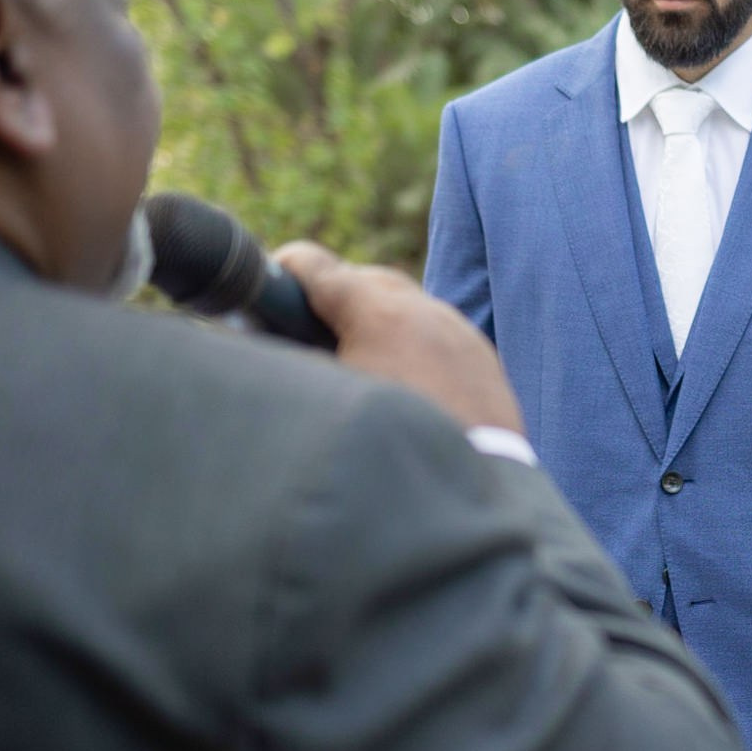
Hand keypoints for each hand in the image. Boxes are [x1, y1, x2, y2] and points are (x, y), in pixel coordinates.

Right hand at [276, 243, 523, 432]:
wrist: (473, 484)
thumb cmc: (392, 454)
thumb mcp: (329, 405)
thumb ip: (298, 366)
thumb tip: (270, 348)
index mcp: (380, 317)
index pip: (320, 268)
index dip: (289, 267)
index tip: (271, 276)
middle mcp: (424, 313)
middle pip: (367, 279)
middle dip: (333, 292)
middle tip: (304, 319)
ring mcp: (458, 332)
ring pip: (407, 304)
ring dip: (376, 318)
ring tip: (352, 351)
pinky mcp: (481, 357)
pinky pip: (437, 332)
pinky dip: (411, 341)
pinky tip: (400, 375)